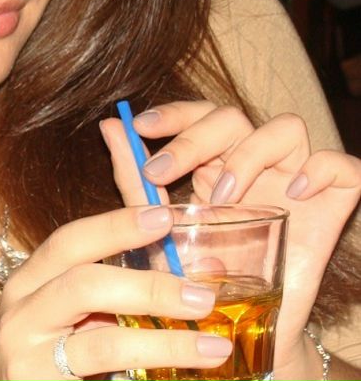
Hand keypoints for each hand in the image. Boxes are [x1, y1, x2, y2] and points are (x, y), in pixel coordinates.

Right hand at [0, 206, 234, 379]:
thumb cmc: (50, 356)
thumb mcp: (70, 316)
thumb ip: (117, 292)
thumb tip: (201, 272)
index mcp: (28, 283)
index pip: (69, 241)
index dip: (115, 226)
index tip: (163, 217)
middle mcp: (22, 316)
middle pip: (84, 285)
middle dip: (150, 287)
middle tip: (202, 296)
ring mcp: (29, 360)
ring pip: (104, 344)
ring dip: (165, 343)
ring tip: (212, 346)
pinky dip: (151, 375)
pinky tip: (185, 376)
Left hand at [100, 101, 360, 379]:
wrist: (232, 334)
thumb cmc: (192, 278)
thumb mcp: (158, 226)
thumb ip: (135, 176)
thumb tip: (109, 124)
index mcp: (213, 164)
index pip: (200, 114)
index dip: (174, 112)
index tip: (139, 126)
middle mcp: (254, 166)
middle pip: (233, 117)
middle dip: (193, 139)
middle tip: (161, 173)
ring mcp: (295, 182)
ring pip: (287, 127)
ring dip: (249, 155)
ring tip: (222, 199)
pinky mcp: (330, 207)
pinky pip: (343, 167)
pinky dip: (321, 169)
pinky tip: (294, 194)